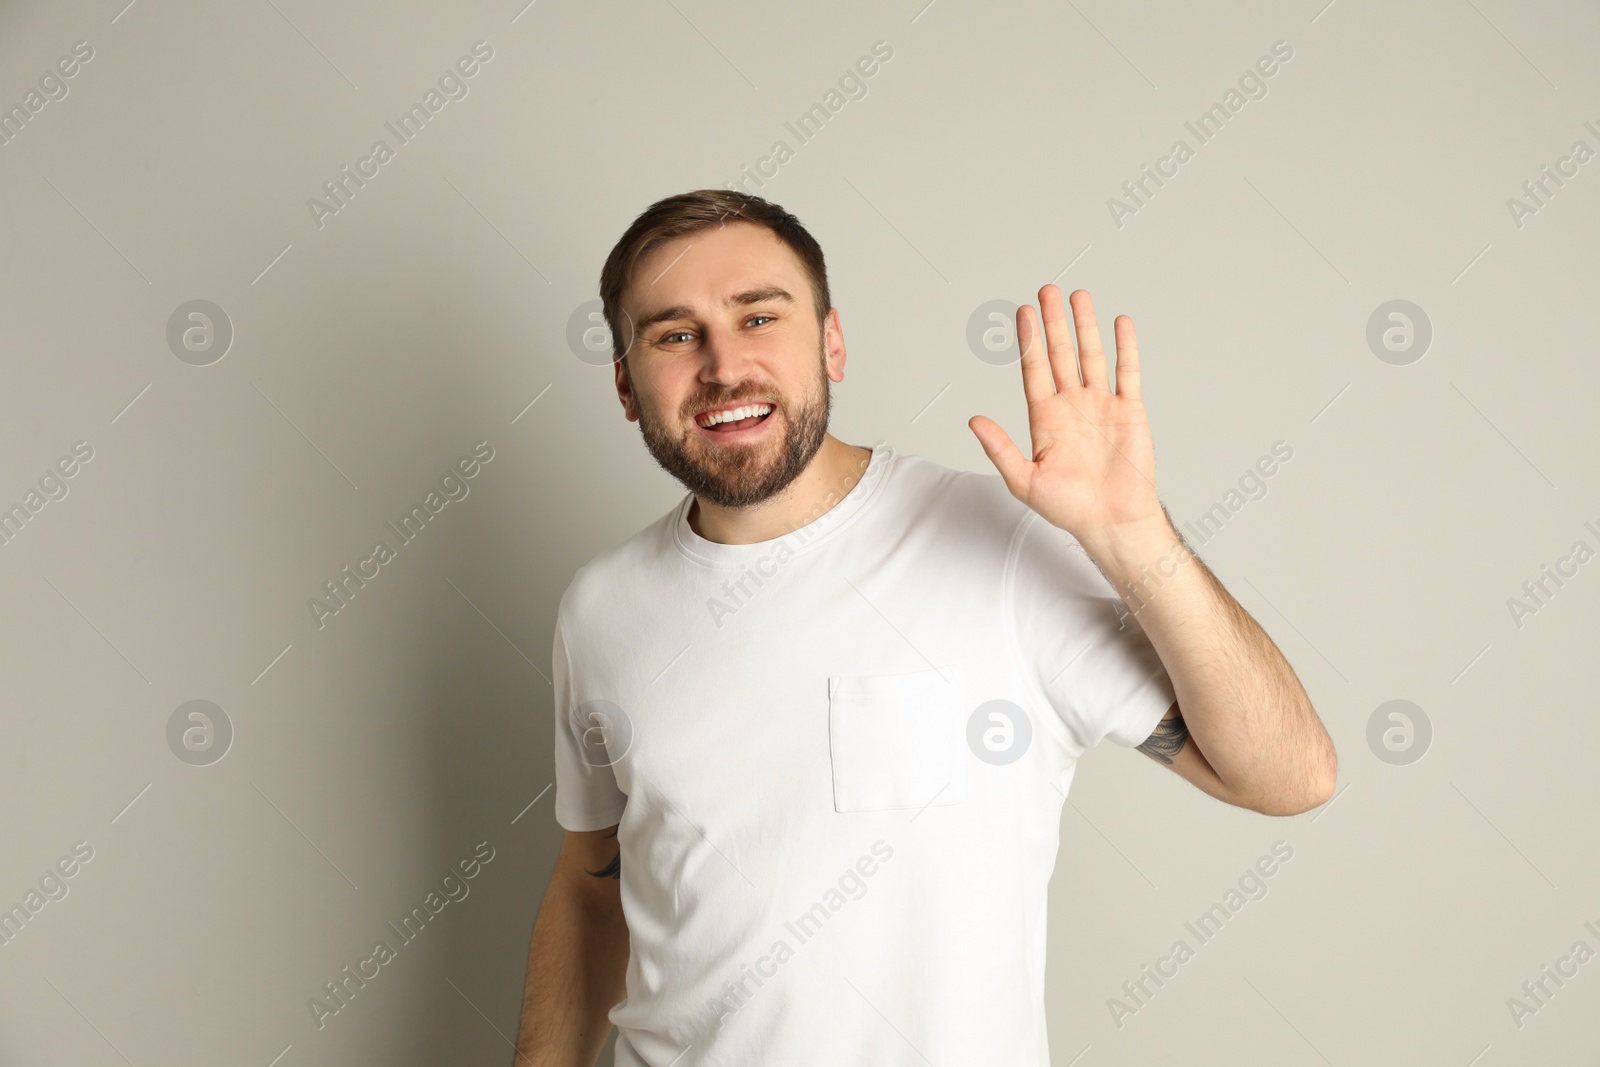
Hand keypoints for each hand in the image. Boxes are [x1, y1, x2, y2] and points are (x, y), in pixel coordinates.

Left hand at [968, 286, 1165, 547]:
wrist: (1111, 522)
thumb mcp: (1024, 481)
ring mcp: (1101, 405)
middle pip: (1061, 355)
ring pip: (1092, 356)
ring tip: (1077, 297)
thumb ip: (999, 448)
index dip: (1029, 341)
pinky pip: (1128, 372)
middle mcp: (1072, 406)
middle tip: (1046, 291)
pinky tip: (1120, 322)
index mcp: (1045, 419)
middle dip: (1053, 323)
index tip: (1023, 313)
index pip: (1034, 370)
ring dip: (1085, 326)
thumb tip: (973, 420)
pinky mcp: (1129, 411)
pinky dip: (1125, 347)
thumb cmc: (1068, 508)